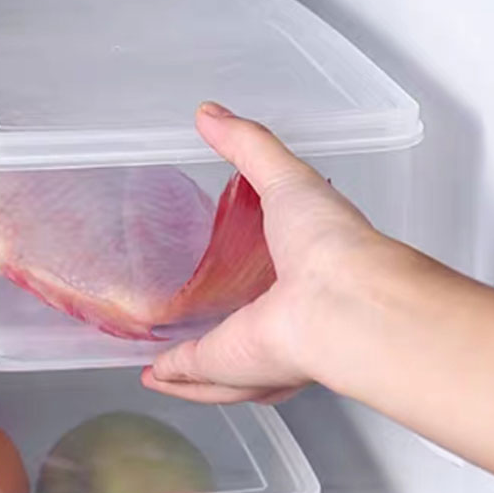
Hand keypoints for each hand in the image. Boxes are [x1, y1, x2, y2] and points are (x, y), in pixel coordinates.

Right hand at [141, 102, 390, 404]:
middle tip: (188, 324)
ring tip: (160, 362)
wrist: (341, 305)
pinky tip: (152, 375)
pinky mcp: (229, 367)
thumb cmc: (333, 246)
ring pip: (220, 366)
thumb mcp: (288, 179)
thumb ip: (247, 147)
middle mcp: (286, 319)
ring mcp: (258, 349)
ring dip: (192, 368)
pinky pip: (195, 374)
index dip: (250, 274)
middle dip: (221, 333)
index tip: (226, 266)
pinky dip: (173, 378)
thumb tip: (210, 114)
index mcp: (308, 273)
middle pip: (247, 331)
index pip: (274, 277)